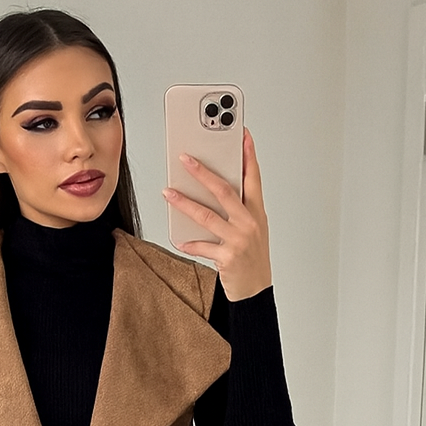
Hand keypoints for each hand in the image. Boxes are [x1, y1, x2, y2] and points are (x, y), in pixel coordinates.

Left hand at [162, 127, 271, 300]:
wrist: (256, 291)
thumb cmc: (252, 257)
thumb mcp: (253, 228)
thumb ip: (239, 208)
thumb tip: (212, 188)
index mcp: (257, 212)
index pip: (253, 177)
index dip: (248, 154)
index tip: (241, 134)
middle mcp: (249, 223)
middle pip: (224, 190)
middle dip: (202, 172)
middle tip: (184, 159)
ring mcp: (239, 240)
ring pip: (206, 215)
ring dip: (184, 202)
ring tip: (168, 193)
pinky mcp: (228, 257)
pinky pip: (202, 247)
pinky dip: (189, 243)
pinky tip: (179, 239)